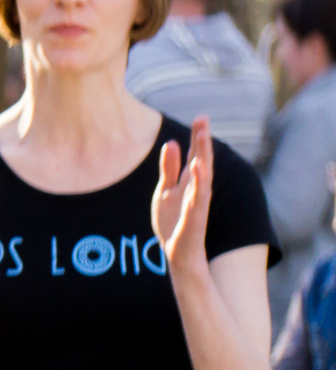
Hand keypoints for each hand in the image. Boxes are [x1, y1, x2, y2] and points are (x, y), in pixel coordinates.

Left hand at [154, 118, 214, 274]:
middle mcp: (196, 190)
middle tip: (203, 119)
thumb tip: (172, 142)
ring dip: (203, 157)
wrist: (178, 252)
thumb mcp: (165, 190)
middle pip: (201, 161)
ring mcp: (197, 204)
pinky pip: (198, 199)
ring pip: (202, 177)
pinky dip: (198, 184)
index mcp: (189, 182)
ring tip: (203, 138)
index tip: (201, 117)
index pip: (196, 156)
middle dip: (202, 141)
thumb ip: (169, 168)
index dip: (199, 138)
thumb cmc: (173, 221)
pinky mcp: (194, 219)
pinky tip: (197, 169)